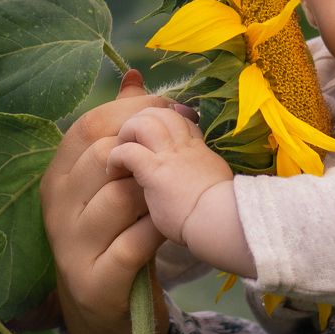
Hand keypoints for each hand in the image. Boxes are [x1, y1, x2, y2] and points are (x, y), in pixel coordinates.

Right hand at [39, 69, 171, 333]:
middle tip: (179, 157)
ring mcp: (70, 245)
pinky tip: (169, 227)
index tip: (177, 111)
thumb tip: (133, 74)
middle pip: (103, 156)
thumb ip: (122, 128)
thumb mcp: (112, 177)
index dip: (137, 112)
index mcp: (58, 174)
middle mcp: (56, 206)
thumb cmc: (114, 229)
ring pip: (121, 196)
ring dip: (156, 194)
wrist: (105, 303)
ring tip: (171, 198)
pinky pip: (134, 241)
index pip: (89, 125)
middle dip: (150, 151)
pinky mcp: (94, 279)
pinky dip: (158, 230)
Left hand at [108, 106, 233, 245]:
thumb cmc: (220, 210)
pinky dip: (117, 156)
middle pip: (161, 112)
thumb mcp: (217, 182)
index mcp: (199, 150)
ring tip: (120, 149)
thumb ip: (203, 174)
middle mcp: (184, 146)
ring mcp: (170, 155)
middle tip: (130, 139)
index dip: (163, 119)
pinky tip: (114, 169)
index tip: (153, 132)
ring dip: (127, 132)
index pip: (180, 119)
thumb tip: (198, 180)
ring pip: (144, 122)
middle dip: (141, 119)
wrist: (220, 220)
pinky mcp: (155, 171)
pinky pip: (129, 151)